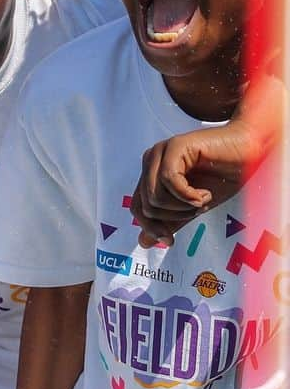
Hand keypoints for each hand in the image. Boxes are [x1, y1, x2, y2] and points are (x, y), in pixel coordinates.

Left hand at [131, 125, 265, 247]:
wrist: (250, 152)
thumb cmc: (224, 176)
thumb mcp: (192, 206)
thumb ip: (169, 221)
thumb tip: (143, 243)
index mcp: (152, 174)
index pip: (137, 208)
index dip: (151, 228)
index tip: (170, 241)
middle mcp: (151, 161)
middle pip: (147, 205)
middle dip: (175, 216)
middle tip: (198, 207)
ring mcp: (161, 152)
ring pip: (155, 196)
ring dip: (184, 206)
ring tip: (203, 197)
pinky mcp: (174, 146)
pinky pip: (169, 180)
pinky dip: (188, 195)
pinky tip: (205, 192)